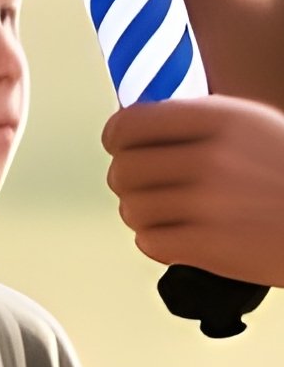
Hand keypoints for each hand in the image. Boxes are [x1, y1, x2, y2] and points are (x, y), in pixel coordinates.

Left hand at [103, 94, 283, 284]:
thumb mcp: (250, 125)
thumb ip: (194, 122)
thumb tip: (130, 127)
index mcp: (218, 119)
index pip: (130, 124)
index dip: (116, 137)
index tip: (120, 146)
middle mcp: (211, 158)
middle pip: (124, 169)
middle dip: (125, 179)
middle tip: (139, 185)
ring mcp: (211, 204)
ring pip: (132, 208)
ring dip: (140, 211)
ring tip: (161, 212)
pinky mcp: (214, 247)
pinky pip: (150, 242)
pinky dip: (156, 240)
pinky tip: (176, 235)